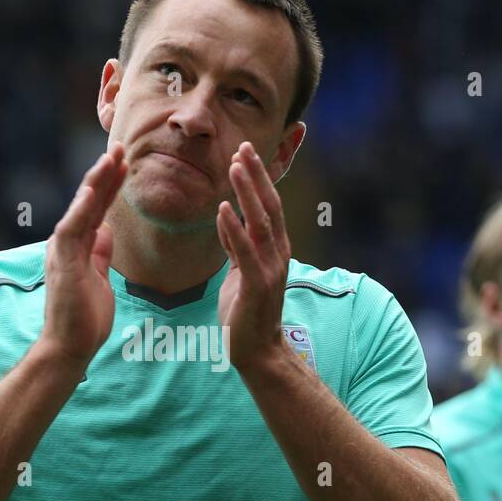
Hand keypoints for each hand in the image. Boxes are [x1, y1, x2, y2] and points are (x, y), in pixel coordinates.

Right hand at [39, 143, 126, 369]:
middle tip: (120, 147)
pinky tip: (91, 191)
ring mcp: (62, 251)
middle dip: (104, 173)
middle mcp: (66, 243)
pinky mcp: (61, 263)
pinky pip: (71, 230)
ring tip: (110, 158)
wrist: (70, 346)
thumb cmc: (85, 318)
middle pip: (88, 201)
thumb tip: (106, 231)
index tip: (125, 163)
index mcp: (77, 245)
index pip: (96, 208)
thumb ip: (100, 253)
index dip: (110, 185)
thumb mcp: (100, 277)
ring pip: (80, 208)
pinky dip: (80, 209)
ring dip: (95, 182)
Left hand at [216, 141, 290, 374]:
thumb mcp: (240, 273)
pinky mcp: (257, 286)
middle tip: (243, 147)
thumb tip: (227, 220)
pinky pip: (245, 251)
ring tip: (235, 166)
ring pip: (260, 222)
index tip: (246, 154)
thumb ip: (236, 247)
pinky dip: (233, 228)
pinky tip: (223, 208)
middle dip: (256, 176)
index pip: (269, 207)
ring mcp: (270, 269)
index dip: (258, 180)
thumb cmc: (246, 314)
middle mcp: (278, 255)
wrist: (258, 352)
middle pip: (270, 206)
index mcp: (275, 250)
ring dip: (247, 192)